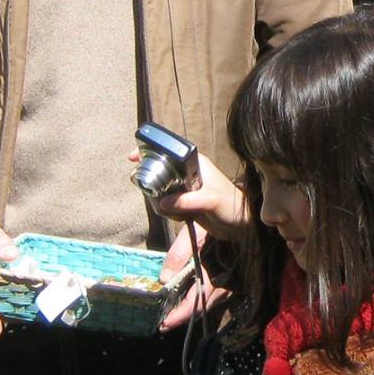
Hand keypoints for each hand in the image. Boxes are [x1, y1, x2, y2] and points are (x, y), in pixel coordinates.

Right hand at [138, 149, 252, 243]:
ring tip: (180, 213)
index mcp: (194, 162)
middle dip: (153, 187)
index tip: (133, 158)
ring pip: (158, 191)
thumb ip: (189, 200)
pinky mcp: (181, 202)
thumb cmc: (232, 205)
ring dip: (161, 204)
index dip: (149, 150)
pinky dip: (166, 213)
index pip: (168, 150)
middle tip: (162, 200)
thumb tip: (164, 203)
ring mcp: (182, 187)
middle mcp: (186, 171)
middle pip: (157, 171)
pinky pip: (163, 205)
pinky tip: (182, 218)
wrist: (240, 225)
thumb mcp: (212, 200)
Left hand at [156, 223, 232, 331]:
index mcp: (217, 275)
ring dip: (186, 309)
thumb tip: (163, 279)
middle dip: (180, 317)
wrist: (234, 209)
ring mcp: (225, 281)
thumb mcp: (195, 234)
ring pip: (205, 302)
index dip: (180, 315)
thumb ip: (179, 254)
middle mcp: (223, 283)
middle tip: (161, 324)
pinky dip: (193, 298)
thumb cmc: (216, 220)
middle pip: (201, 307)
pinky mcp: (224, 276)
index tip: (165, 324)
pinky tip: (181, 297)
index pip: (197, 302)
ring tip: (167, 314)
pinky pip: (208, 293)